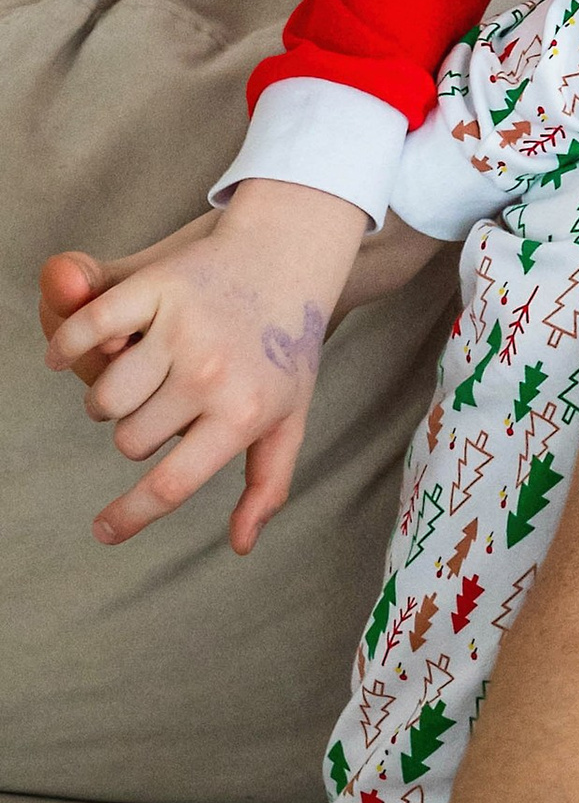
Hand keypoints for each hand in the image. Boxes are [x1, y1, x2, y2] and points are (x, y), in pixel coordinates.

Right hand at [42, 177, 370, 549]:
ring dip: (109, 394)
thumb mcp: (291, 416)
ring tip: (139, 373)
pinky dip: (66, 346)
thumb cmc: (285, 349)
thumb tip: (240, 545)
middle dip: (138, 430)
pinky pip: (88, 330)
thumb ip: (267, 484)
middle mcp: (212, 375)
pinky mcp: (157, 287)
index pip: (171, 484)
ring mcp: (182, 329)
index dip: (129, 516)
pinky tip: (63, 356)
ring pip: (105, 398)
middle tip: (165, 400)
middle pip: (129, 440)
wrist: (289, 256)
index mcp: (244, 414)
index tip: (102, 531)